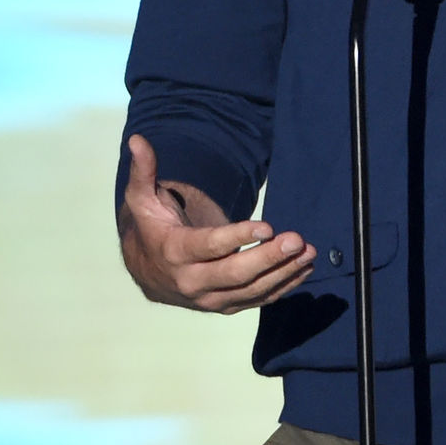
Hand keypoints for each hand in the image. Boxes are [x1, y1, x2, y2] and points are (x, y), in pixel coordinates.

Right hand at [119, 134, 315, 313]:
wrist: (149, 271)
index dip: (238, 236)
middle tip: (297, 240)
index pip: (210, 247)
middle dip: (269, 257)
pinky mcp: (226, 305)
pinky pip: (258, 299)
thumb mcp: (143, 198)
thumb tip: (137, 139)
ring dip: (284, 272)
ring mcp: (210, 298)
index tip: (267, 225)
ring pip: (251, 290)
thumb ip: (144, 170)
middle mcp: (192, 281)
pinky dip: (283, 286)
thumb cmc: (152, 226)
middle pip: (235, 274)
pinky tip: (304, 269)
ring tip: (308, 252)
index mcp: (174, 252)